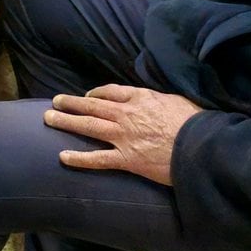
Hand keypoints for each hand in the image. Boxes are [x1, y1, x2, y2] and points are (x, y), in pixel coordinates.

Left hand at [45, 84, 202, 185]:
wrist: (201, 147)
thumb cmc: (195, 123)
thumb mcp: (177, 100)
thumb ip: (159, 99)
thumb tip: (155, 101)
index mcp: (141, 98)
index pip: (111, 91)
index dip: (96, 92)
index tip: (89, 95)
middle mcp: (127, 114)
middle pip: (93, 105)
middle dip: (72, 103)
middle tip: (55, 101)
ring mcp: (124, 136)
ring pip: (89, 125)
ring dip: (66, 121)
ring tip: (49, 118)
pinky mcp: (126, 159)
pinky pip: (98, 158)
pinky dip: (79, 158)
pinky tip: (63, 157)